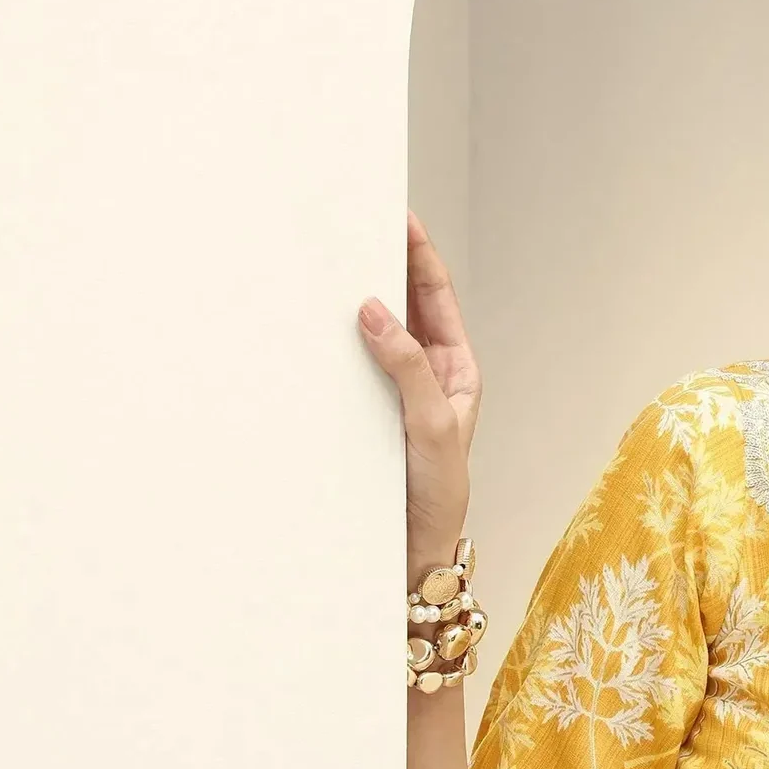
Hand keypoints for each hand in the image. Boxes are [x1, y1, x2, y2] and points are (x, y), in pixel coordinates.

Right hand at [358, 211, 481, 582]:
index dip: (418, 253)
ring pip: (372, 332)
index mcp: (456, 370)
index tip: (398, 215)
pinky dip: (333, 341)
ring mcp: (393, 392)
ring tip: (328, 261)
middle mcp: (426, 375)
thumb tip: (375, 308)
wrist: (413, 554)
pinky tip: (312, 324)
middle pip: (402, 304)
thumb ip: (406, 367)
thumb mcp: (430, 426)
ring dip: (352, 299)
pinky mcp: (366, 413)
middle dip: (379, 263)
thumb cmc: (437, 496)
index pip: (435, 297)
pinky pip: (350, 366)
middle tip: (351, 222)